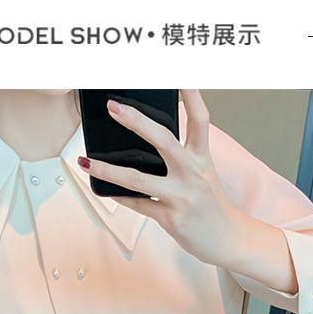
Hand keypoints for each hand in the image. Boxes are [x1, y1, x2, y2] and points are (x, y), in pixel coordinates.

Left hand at [76, 89, 245, 266]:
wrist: (226, 238)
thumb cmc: (210, 203)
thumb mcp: (202, 172)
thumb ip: (181, 154)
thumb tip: (147, 136)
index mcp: (201, 157)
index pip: (199, 119)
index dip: (190, 95)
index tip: (177, 74)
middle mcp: (193, 173)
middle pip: (164, 140)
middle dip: (137, 122)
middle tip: (113, 107)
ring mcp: (181, 197)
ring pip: (139, 179)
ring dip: (109, 169)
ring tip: (86, 160)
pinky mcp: (171, 219)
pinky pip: (138, 205)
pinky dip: (119, 197)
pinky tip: (104, 189)